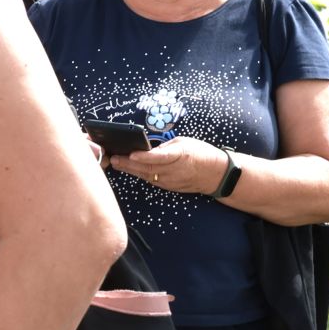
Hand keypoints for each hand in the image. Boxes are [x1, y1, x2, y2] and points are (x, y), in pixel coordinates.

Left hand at [108, 136, 228, 194]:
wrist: (215, 174)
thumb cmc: (201, 154)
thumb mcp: (184, 143)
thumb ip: (165, 146)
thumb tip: (148, 148)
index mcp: (179, 156)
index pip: (158, 157)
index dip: (144, 156)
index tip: (131, 154)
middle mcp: (172, 170)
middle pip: (147, 167)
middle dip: (128, 163)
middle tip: (113, 158)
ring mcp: (169, 180)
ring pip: (145, 175)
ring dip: (129, 169)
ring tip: (115, 162)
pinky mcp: (166, 186)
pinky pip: (149, 179)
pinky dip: (138, 173)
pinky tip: (128, 169)